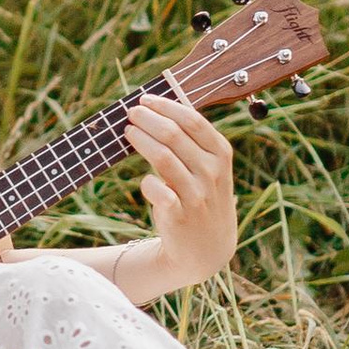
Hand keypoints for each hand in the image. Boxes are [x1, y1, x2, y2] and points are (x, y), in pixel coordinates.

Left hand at [121, 93, 237, 295]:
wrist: (207, 248)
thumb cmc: (201, 197)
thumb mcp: (208, 169)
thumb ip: (191, 142)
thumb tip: (158, 109)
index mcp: (220, 154)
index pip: (193, 120)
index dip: (166, 106)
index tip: (146, 99)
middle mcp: (212, 172)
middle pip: (174, 134)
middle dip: (148, 119)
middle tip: (130, 113)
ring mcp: (197, 194)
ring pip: (163, 157)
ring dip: (141, 140)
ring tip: (128, 132)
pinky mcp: (180, 215)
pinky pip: (156, 190)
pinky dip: (146, 182)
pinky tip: (145, 180)